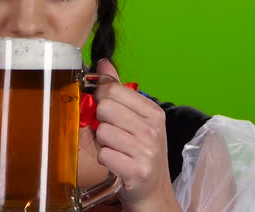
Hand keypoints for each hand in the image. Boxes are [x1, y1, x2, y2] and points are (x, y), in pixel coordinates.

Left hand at [94, 59, 179, 211]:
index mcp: (153, 112)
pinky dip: (104, 159)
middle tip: (113, 133)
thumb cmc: (141, 152)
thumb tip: (103, 63)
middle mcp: (153, 129)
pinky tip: (116, 162)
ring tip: (116, 149)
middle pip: (104, 108)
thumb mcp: (136, 118)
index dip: (102, 99)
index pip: (113, 89)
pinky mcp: (136, 170)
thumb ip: (118, 89)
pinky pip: (103, 154)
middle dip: (101, 122)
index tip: (108, 110)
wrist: (152, 192)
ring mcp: (146, 150)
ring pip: (101, 131)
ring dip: (102, 142)